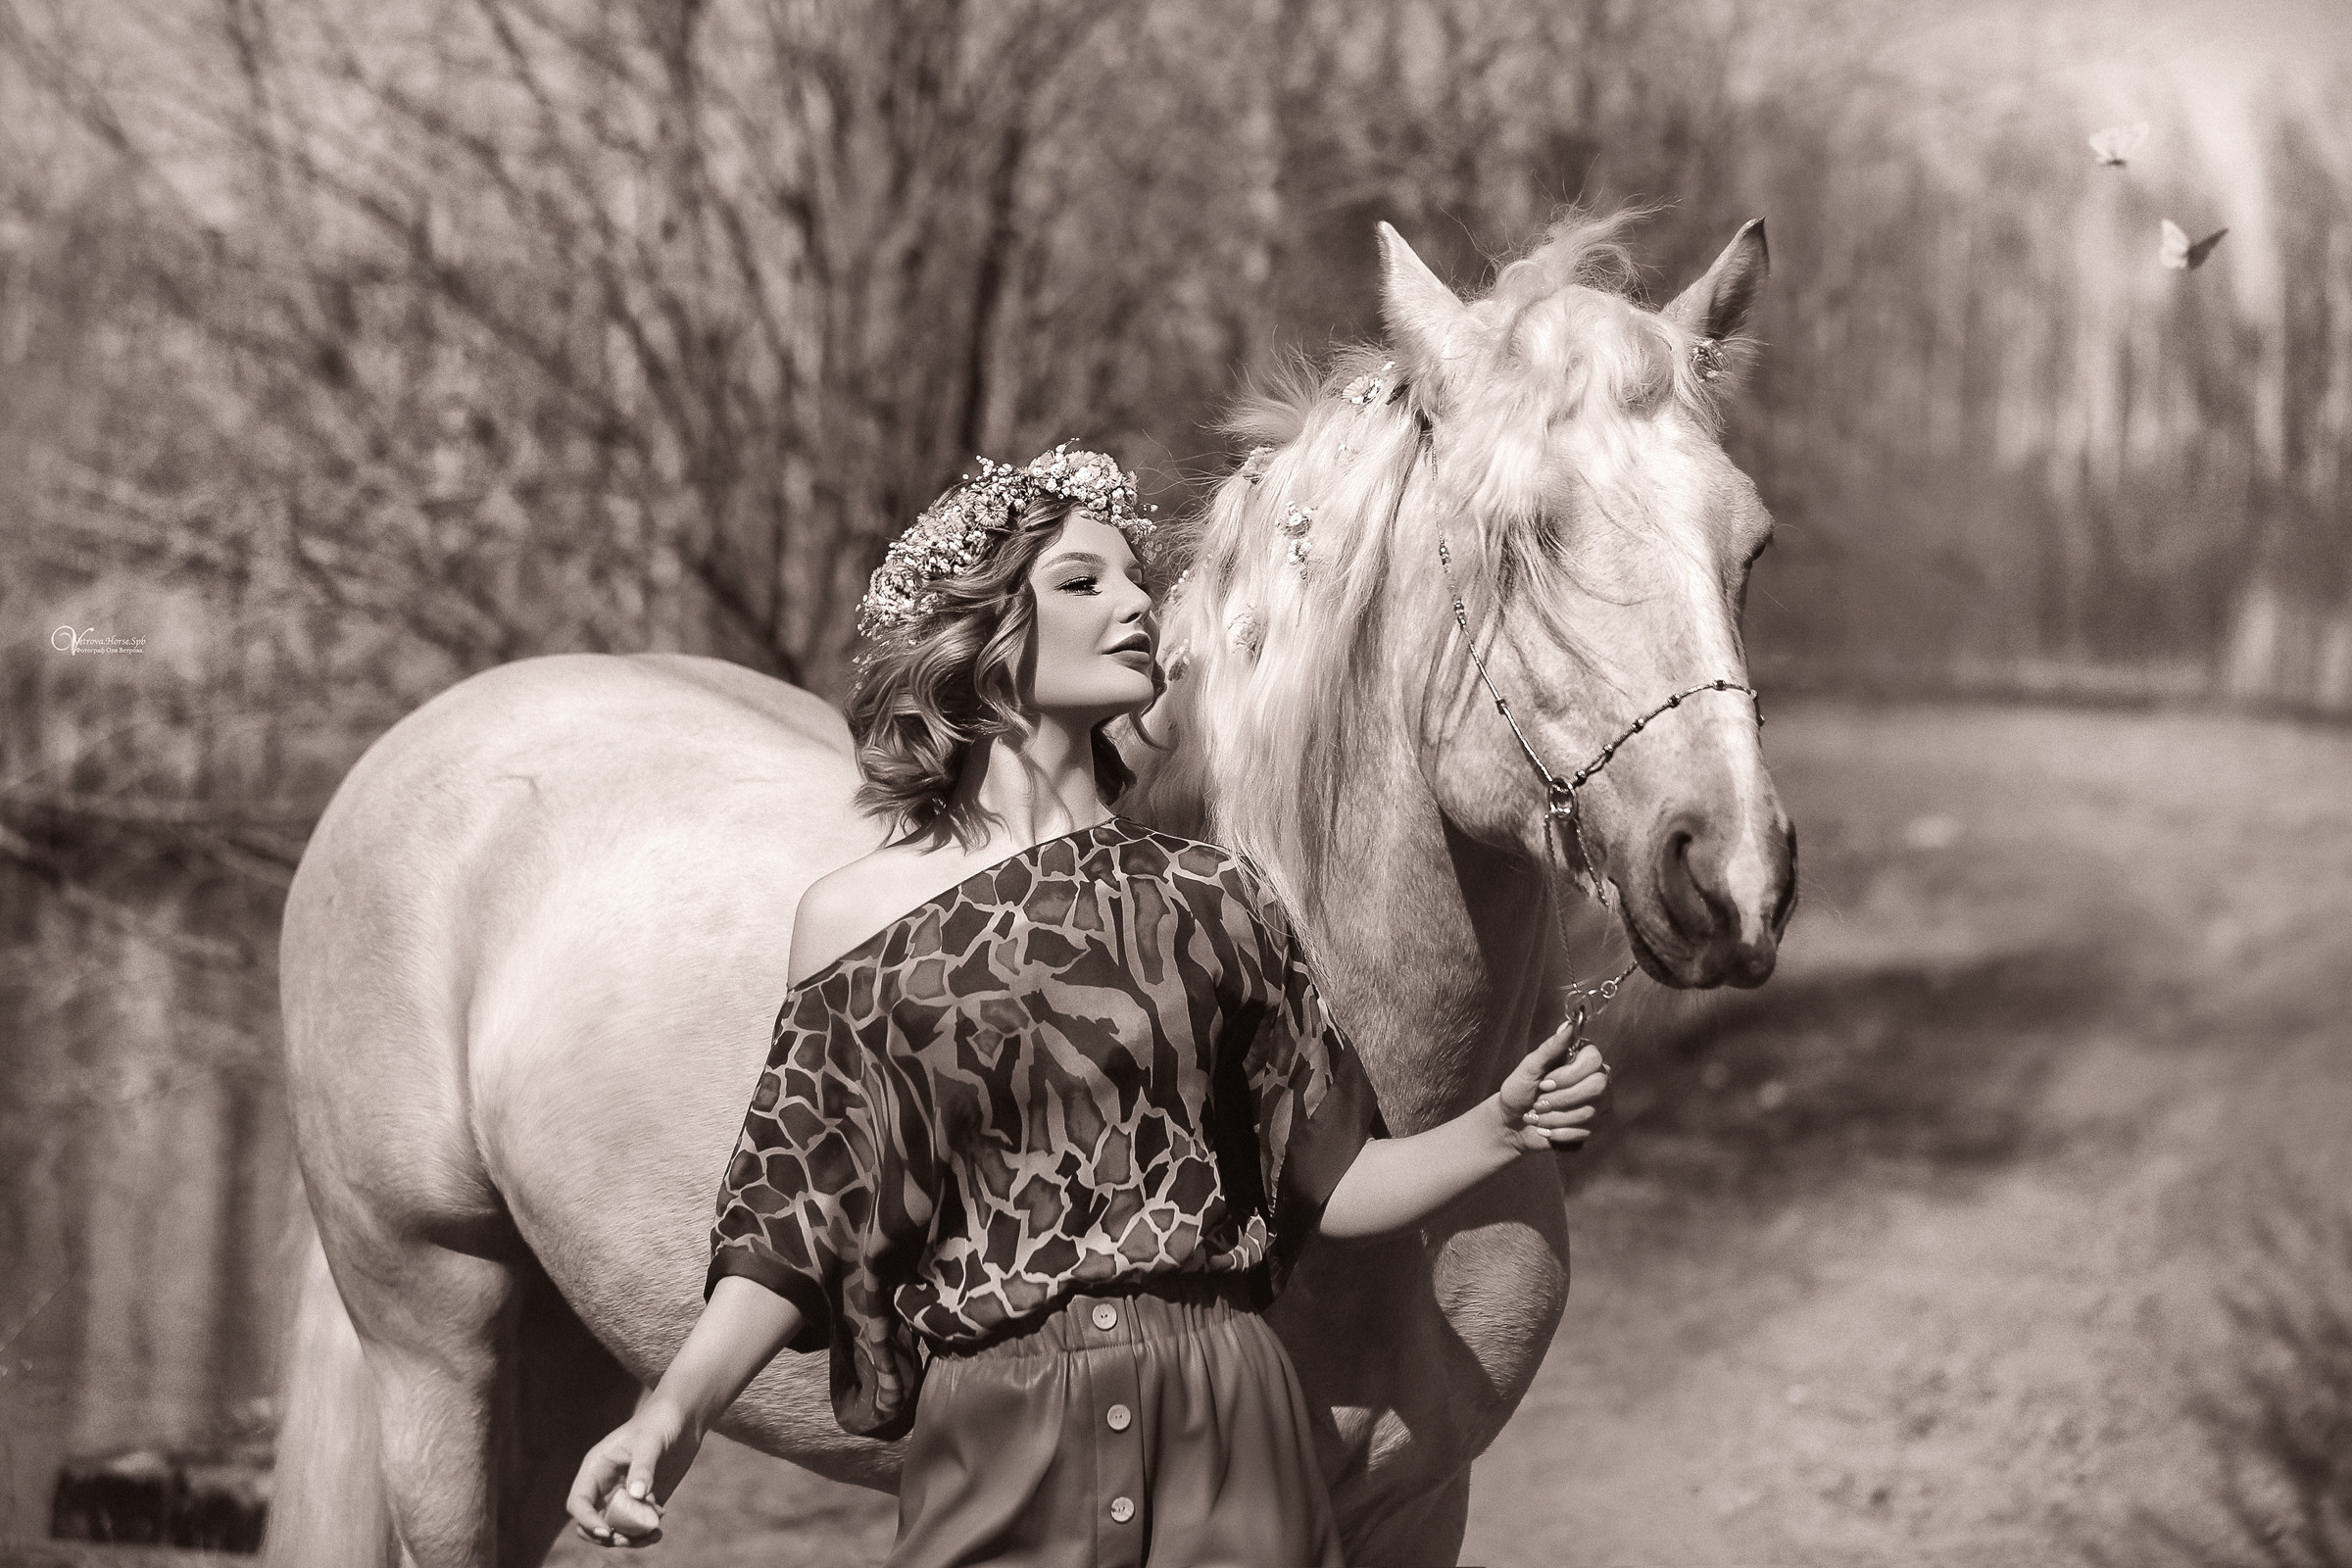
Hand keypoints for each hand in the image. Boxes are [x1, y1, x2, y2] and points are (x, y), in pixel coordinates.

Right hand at [566, 1398, 700, 1547]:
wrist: (683, 1419)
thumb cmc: (660, 1422)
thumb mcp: (651, 1441)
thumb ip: (643, 1467)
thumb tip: (637, 1495)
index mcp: (596, 1469)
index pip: (579, 1502)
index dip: (587, 1520)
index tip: (607, 1531)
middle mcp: (606, 1486)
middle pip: (592, 1522)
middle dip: (606, 1536)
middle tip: (626, 1540)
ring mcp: (624, 1496)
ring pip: (615, 1529)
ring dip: (629, 1539)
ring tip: (652, 1535)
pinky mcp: (644, 1501)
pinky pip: (637, 1526)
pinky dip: (645, 1534)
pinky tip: (659, 1530)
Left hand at [1496, 1013, 1611, 1152]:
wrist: (1513, 1124)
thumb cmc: (1520, 1091)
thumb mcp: (1529, 1068)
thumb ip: (1550, 1048)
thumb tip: (1568, 1025)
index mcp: (1582, 1058)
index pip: (1593, 1060)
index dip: (1569, 1075)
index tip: (1544, 1083)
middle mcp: (1598, 1077)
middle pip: (1598, 1086)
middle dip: (1562, 1099)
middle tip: (1539, 1103)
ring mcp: (1601, 1103)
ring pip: (1590, 1111)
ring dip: (1556, 1117)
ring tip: (1539, 1116)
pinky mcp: (1598, 1126)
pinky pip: (1589, 1131)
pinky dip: (1561, 1132)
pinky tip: (1547, 1129)